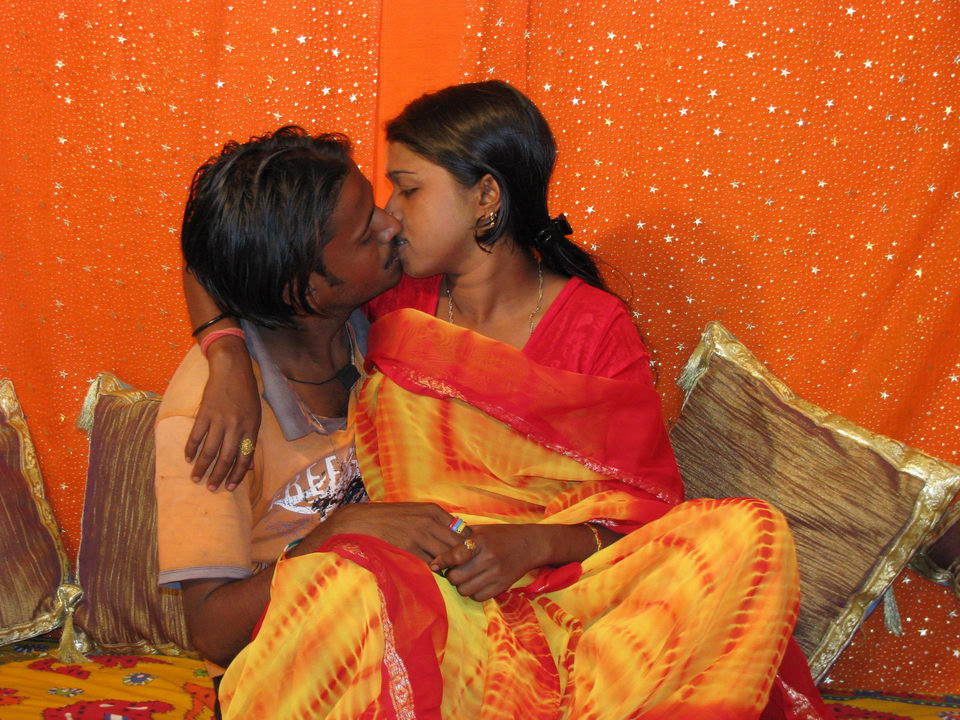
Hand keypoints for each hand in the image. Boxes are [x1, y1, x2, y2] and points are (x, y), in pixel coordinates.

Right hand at [185, 336, 260, 490]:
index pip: (245, 458)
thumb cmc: (246, 394)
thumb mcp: (255, 415)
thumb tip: (247, 462)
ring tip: (196, 478)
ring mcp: (219, 420)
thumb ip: (250, 437)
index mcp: (251, 428)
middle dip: (218, 476)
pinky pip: (196, 436)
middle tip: (211, 488)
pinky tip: (188, 459)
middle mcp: (236, 426)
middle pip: (226, 458)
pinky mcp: (205, 413)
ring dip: (202, 467)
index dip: (238, 475)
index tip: (231, 488)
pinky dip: (191, 449)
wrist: (232, 370)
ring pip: (209, 450)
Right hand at [308, 502, 467, 564]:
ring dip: (449, 567)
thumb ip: (437, 522)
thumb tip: (459, 533)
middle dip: (462, 559)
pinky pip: (429, 564)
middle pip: (458, 545)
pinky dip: (434, 571)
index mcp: (433, 511)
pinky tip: (433, 574)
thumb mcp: (416, 512)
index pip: (464, 531)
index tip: (466, 555)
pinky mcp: (407, 549)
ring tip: (449, 574)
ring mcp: (418, 535)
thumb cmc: (391, 518)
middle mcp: (428, 521)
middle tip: (462, 569)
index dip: (467, 546)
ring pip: (446, 556)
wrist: (362, 521)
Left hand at [430, 524, 548, 601]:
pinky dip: (473, 592)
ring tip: (464, 577)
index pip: (454, 555)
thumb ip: (462, 537)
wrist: (530, 545)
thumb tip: (438, 545)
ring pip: (464, 590)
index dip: (441, 561)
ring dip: (460, 585)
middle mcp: (489, 558)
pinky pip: (478, 597)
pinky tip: (476, 583)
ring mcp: (496, 574)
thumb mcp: (483, 530)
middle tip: (453, 570)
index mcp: (482, 541)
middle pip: (456, 577)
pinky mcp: (502, 586)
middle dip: (450, 575)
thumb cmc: (502, 535)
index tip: (434, 564)